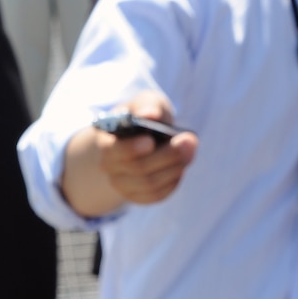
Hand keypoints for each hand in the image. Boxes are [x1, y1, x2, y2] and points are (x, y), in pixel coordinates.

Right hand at [94, 90, 197, 205]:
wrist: (145, 135)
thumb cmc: (145, 115)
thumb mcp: (146, 102)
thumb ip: (147, 105)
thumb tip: (149, 114)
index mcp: (107, 141)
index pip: (115, 150)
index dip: (132, 148)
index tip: (151, 141)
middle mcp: (110, 166)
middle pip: (138, 169)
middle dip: (166, 155)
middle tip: (189, 141)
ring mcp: (122, 184)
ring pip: (149, 185)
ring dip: (174, 168)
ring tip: (190, 151)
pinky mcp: (138, 196)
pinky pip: (157, 195)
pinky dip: (172, 181)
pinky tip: (180, 166)